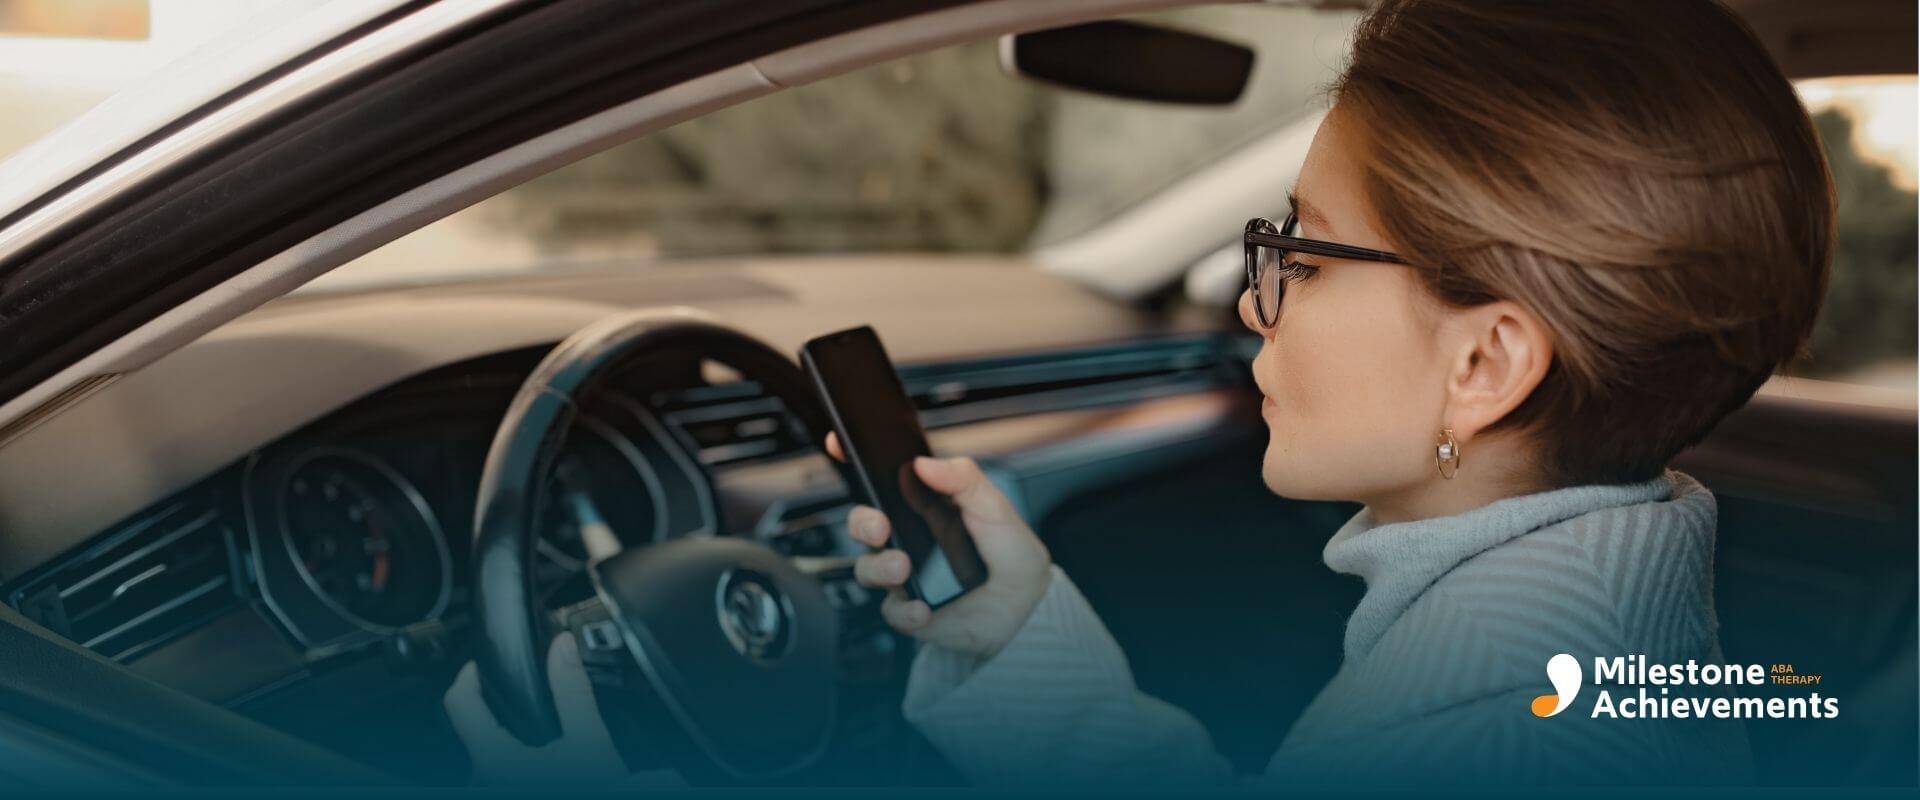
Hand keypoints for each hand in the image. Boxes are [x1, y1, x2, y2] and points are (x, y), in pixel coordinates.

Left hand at [443, 633, 642, 786]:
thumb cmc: (591, 792)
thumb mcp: (589, 742)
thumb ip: (572, 690)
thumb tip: (563, 648)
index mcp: (494, 759)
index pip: (458, 702)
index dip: (468, 676)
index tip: (480, 666)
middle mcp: (479, 781)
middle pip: (475, 734)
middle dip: (501, 718)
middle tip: (527, 706)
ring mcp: (486, 792)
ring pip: (486, 763)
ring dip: (507, 751)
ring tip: (540, 747)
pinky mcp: (497, 796)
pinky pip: (495, 779)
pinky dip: (512, 771)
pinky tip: (542, 772)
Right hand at [825, 433, 1051, 658]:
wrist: (1028, 606)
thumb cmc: (1009, 552)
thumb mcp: (995, 508)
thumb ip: (964, 480)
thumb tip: (924, 464)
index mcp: (923, 508)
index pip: (881, 484)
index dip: (855, 463)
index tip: (839, 444)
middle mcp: (907, 540)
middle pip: (863, 526)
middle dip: (862, 523)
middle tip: (878, 526)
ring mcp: (906, 577)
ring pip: (868, 570)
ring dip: (879, 567)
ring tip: (902, 567)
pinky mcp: (912, 612)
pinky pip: (893, 612)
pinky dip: (904, 611)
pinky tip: (922, 608)